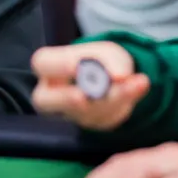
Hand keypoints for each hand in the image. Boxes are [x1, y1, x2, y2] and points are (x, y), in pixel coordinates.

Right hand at [31, 42, 148, 129]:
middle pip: (44, 101)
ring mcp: (68, 113)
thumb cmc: (100, 60)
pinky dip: (123, 106)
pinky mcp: (89, 125)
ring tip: (135, 83)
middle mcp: (52, 93)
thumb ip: (111, 60)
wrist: (114, 78)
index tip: (78, 66)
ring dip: (111, 99)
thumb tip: (119, 76)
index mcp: (50, 65)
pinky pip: (103, 121)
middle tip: (83, 97)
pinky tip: (135, 91)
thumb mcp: (108, 51)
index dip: (58, 66)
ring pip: (82, 113)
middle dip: (66, 100)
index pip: (42, 63)